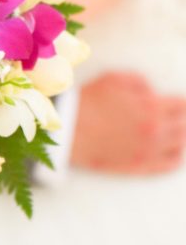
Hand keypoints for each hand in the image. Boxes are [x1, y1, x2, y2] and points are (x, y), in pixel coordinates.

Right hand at [71, 71, 185, 173]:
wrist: (70, 129)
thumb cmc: (89, 102)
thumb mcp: (114, 78)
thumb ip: (140, 81)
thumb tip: (152, 92)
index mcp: (151, 107)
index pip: (182, 105)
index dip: (182, 102)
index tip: (179, 102)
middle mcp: (156, 131)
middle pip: (184, 125)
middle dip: (182, 118)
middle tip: (178, 116)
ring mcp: (150, 151)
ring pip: (181, 145)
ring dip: (181, 136)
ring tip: (178, 131)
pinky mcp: (141, 166)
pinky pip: (171, 164)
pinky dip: (178, 156)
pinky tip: (176, 150)